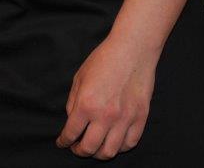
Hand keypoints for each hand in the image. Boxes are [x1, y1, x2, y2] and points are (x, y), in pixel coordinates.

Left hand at [55, 34, 156, 159]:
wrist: (132, 50)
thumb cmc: (103, 60)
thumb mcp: (79, 78)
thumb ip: (73, 102)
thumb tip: (72, 121)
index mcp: (86, 104)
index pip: (71, 133)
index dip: (64, 141)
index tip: (62, 143)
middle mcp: (105, 115)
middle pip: (90, 148)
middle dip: (80, 151)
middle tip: (77, 148)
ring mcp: (125, 119)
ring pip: (111, 151)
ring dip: (99, 154)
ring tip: (95, 148)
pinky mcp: (141, 118)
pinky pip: (130, 143)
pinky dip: (120, 147)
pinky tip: (114, 142)